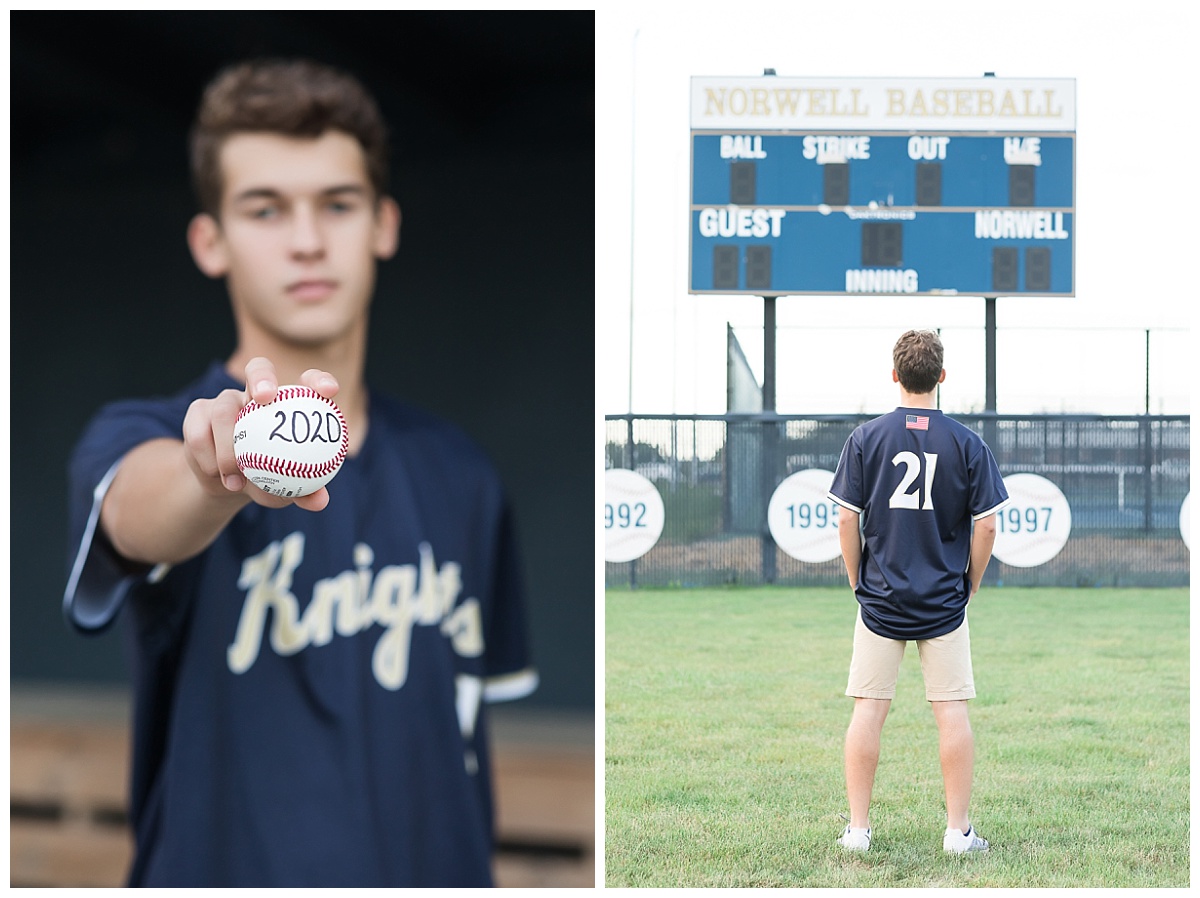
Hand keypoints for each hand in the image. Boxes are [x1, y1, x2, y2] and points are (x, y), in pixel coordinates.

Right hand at [181, 357, 339, 511]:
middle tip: (264, 397)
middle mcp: (256, 395)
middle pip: (258, 368)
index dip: (318, 379)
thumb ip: (304, 492)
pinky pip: (198, 433)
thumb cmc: (266, 480)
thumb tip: (319, 501)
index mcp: (288, 405)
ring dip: (227, 446)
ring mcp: (225, 401)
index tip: (329, 392)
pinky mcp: (199, 413)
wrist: (226, 485)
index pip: (307, 382)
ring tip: (235, 477)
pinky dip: (208, 458)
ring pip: (223, 410)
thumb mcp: (286, 490)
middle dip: (262, 377)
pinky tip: (217, 476)